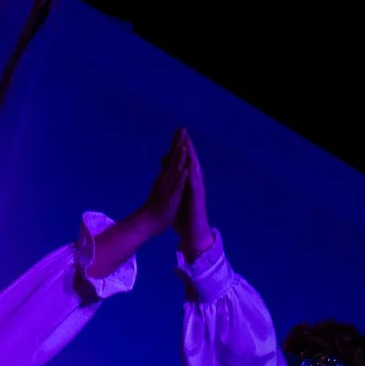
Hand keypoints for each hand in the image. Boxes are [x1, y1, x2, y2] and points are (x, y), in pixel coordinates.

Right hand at [139, 128, 191, 226]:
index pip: (171, 157)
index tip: (181, 130)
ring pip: (175, 170)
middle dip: (178, 143)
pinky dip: (181, 177)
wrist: (147, 222)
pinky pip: (177, 186)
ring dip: (179, 157)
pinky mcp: (171, 198)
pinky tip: (186, 169)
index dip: (176, 143)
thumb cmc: (155, 206)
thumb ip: (163, 173)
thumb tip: (164, 160)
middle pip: (173, 158)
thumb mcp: (160, 186)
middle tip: (182, 129)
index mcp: (165, 177)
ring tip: (184, 144)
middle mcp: (165, 179)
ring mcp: (168, 188)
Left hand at [175, 130, 212, 257]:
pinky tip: (191, 166)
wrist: (194, 234)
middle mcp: (193, 184)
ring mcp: (196, 191)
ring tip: (188, 142)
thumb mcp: (177, 198)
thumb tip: (168, 177)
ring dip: (191, 156)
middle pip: (190, 161)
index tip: (177, 134)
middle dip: (187, 146)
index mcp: (187, 183)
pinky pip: (194, 185)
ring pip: (194, 170)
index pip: (184, 162)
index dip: (181, 148)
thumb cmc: (184, 217)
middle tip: (183, 131)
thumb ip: (175, 186)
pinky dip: (192, 174)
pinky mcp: (196, 199)